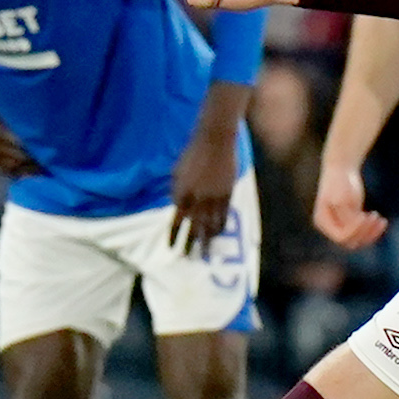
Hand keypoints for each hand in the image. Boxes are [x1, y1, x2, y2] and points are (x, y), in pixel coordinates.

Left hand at [166, 121, 239, 251]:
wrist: (214, 141)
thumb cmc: (191, 153)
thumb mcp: (176, 172)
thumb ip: (176, 190)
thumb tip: (178, 205)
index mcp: (182, 193)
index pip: (176, 221)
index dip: (173, 235)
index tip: (171, 247)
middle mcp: (197, 199)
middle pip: (194, 228)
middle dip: (190, 244)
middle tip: (188, 257)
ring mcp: (213, 198)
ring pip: (210, 225)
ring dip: (207, 240)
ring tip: (206, 252)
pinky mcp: (227, 194)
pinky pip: (224, 215)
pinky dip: (220, 226)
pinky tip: (218, 233)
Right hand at [312, 160, 386, 249]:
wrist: (341, 168)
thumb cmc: (340, 182)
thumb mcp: (342, 198)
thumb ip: (347, 216)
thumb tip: (356, 229)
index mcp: (322, 222)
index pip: (341, 236)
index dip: (355, 230)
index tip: (365, 215)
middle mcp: (330, 227)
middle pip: (350, 241)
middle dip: (364, 232)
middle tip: (375, 216)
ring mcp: (340, 225)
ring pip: (358, 240)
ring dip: (371, 234)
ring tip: (382, 220)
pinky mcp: (351, 222)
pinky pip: (363, 234)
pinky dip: (373, 231)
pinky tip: (382, 221)